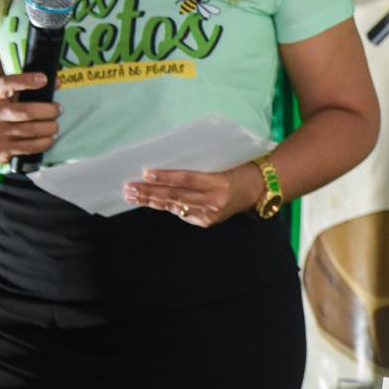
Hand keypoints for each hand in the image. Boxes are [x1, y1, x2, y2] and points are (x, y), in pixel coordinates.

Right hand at [0, 72, 59, 165]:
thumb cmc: (2, 114)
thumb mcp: (6, 98)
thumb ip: (29, 89)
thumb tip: (57, 82)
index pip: (6, 83)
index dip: (26, 80)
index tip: (44, 79)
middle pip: (26, 111)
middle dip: (48, 110)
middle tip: (58, 109)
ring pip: (31, 130)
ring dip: (50, 127)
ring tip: (55, 125)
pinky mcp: (2, 149)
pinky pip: (30, 146)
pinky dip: (45, 142)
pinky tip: (50, 138)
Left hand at [123, 162, 264, 227]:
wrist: (259, 190)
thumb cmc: (237, 171)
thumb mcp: (220, 166)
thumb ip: (197, 172)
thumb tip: (165, 173)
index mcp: (219, 183)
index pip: (187, 179)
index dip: (167, 177)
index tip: (147, 173)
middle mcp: (215, 201)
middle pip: (177, 195)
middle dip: (150, 192)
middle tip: (130, 188)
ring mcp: (211, 214)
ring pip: (175, 206)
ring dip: (152, 201)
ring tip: (133, 196)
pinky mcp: (208, 221)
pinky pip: (183, 213)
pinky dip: (167, 206)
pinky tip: (151, 202)